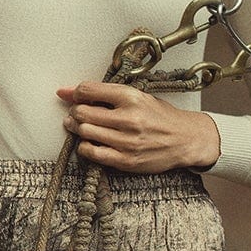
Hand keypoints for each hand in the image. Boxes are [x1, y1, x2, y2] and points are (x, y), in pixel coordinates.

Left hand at [56, 80, 220, 172]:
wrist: (185, 139)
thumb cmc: (160, 117)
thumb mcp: (137, 96)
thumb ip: (104, 94)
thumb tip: (65, 92)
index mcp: (131, 97)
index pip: (88, 90)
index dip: (75, 93)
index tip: (73, 96)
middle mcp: (128, 118)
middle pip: (82, 112)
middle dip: (75, 112)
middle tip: (78, 114)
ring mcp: (127, 141)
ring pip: (84, 132)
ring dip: (77, 129)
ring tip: (82, 127)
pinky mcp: (126, 160)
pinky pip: (92, 153)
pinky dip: (85, 147)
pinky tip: (90, 142)